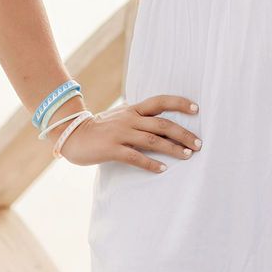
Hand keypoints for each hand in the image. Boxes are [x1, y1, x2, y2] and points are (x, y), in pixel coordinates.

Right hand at [56, 94, 201, 172]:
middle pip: (163, 124)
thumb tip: (162, 120)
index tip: (197, 109)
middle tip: (199, 144)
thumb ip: (139, 116)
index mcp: (133, 109)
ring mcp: (121, 134)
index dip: (179, 103)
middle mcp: (130, 119)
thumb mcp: (121, 115)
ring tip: (187, 155)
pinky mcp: (112, 149)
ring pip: (153, 140)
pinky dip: (150, 163)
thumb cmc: (101, 127)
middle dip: (183, 133)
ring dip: (173, 148)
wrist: (73, 134)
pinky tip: (162, 169)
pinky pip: (135, 157)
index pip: (160, 101)